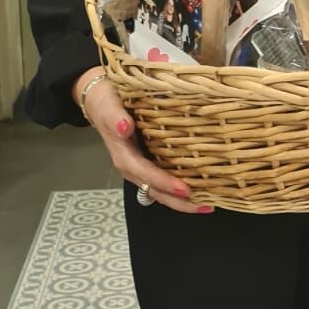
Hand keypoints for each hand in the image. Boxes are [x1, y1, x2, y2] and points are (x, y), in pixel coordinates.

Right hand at [73, 69, 212, 214]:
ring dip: (182, 200)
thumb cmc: (107, 103)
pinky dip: (179, 188)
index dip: (165, 183)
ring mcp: (141, 167)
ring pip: (161, 190)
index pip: (147, 174)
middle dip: (179, 202)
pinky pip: (164, 181)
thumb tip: (124, 127)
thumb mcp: (108, 107)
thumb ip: (115, 118)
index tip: (186, 190)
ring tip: (207, 204)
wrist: (101, 101)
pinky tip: (199, 188)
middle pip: (156, 191)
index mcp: (124, 157)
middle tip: (206, 207)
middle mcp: (133, 168)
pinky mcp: (148, 162)